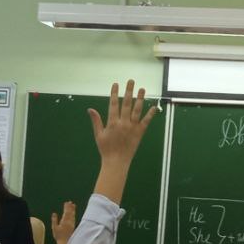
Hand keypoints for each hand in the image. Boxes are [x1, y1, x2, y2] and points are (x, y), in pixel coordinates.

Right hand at [50, 201, 76, 243]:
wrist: (65, 242)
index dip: (66, 207)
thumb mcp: (54, 228)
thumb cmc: (59, 236)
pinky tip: (73, 213)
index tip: (66, 202)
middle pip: (70, 213)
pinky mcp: (73, 226)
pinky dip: (73, 214)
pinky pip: (74, 218)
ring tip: (73, 205)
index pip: (66, 212)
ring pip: (73, 215)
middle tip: (70, 202)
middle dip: (70, 207)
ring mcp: (72, 224)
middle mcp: (69, 222)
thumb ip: (54, 220)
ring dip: (73, 210)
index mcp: (64, 221)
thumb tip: (54, 213)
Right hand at [89, 81, 157, 202]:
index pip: (113, 104)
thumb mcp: (98, 135)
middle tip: (131, 81)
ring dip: (140, 99)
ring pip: (137, 110)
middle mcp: (123, 123)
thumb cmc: (106, 149)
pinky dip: (150, 114)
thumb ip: (96, 121)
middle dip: (128, 91)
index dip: (114, 93)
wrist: (117, 162)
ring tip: (142, 89)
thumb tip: (90, 109)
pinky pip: (146, 121)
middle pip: (126, 103)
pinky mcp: (140, 133)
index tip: (116, 84)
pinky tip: (153, 107)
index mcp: (112, 122)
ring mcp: (132, 127)